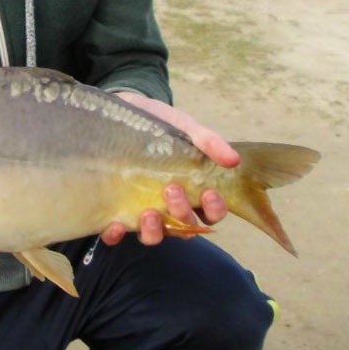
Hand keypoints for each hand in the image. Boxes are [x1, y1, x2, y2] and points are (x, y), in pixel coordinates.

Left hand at [98, 94, 237, 247]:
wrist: (120, 112)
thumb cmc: (158, 124)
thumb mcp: (184, 127)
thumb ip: (208, 141)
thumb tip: (233, 160)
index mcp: (191, 191)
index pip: (211, 213)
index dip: (214, 210)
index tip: (210, 193)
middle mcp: (169, 207)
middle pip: (184, 227)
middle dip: (181, 212)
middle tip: (171, 188)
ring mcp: (142, 211)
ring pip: (154, 236)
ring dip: (155, 231)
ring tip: (149, 213)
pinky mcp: (116, 210)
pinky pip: (116, 235)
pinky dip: (116, 236)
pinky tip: (115, 225)